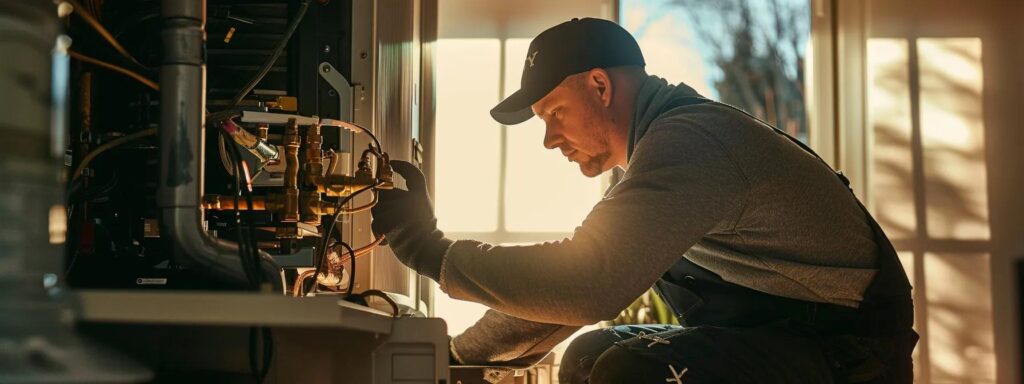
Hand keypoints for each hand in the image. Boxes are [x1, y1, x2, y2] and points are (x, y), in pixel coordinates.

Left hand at [371, 160, 451, 280]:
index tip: (392, 162)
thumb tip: (382, 191)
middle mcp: (412, 200)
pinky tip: (391, 238)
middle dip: (383, 204)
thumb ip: (407, 199)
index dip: (402, 166)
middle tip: (393, 218)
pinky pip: (376, 223)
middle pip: (385, 193)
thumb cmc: (423, 233)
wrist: (427, 252)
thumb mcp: (422, 211)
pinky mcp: (390, 223)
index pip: (413, 174)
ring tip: (394, 231)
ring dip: (380, 221)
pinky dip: (380, 232)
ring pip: (377, 209)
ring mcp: (401, 211)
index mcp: (421, 196)